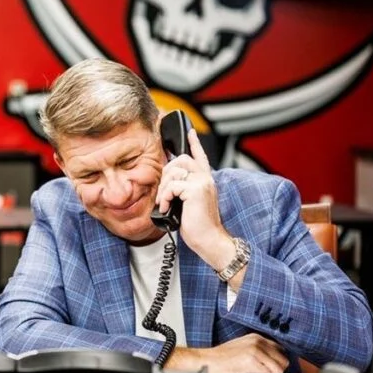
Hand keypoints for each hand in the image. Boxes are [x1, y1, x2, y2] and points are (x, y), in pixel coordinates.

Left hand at [155, 129, 234, 270]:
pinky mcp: (196, 190)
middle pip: (181, 160)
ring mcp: (202, 183)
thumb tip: (167, 184)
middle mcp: (206, 178)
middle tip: (163, 192)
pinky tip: (166, 208)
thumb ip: (182, 190)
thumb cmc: (197, 226)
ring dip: (163, 189)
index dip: (195, 143)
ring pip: (174, 172)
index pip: (200, 157)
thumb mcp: (188, 204)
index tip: (190, 132)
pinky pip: (172, 186)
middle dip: (166, 173)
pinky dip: (164, 197)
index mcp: (205, 180)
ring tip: (164, 203)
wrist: (209, 240)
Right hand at [166, 334, 288, 372]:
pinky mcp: (250, 361)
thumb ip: (259, 354)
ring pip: (278, 370)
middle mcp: (257, 341)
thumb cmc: (219, 362)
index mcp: (256, 338)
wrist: (203, 364)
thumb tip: (276, 365)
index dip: (278, 363)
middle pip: (283, 361)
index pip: (282, 351)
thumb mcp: (242, 351)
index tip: (271, 370)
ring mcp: (254, 350)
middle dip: (274, 372)